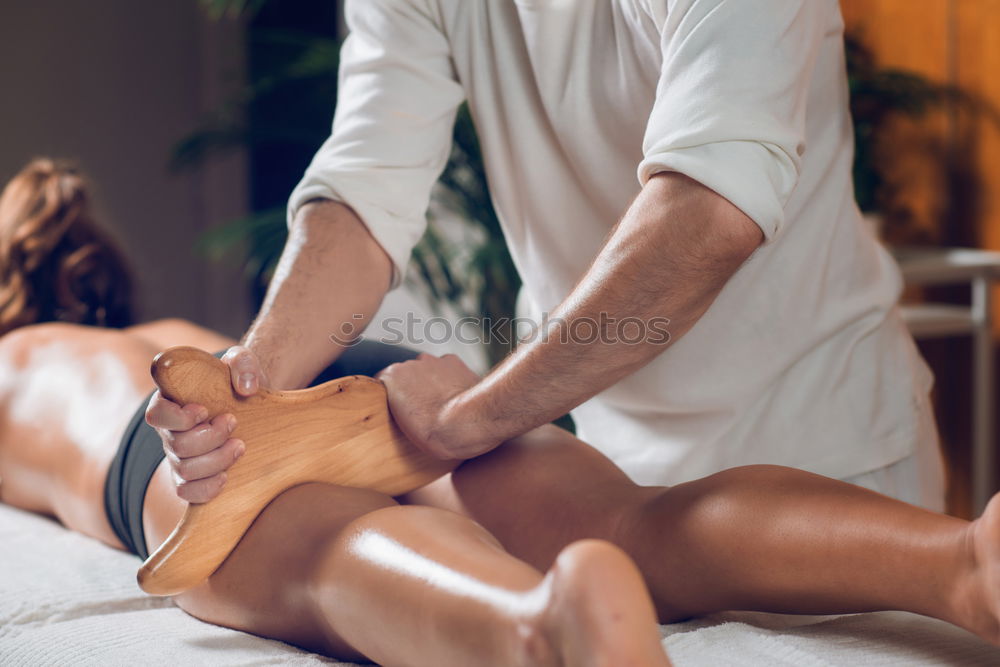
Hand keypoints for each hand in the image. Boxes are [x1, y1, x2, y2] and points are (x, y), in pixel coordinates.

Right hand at [144, 345, 264, 502]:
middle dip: (210, 437)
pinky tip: (226, 476)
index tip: (204, 410)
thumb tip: (246, 387)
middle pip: (176, 446)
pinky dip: (206, 489)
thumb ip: (242, 363)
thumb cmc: (238, 380)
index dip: (177, 418)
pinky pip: (187, 492)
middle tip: (234, 422)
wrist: (252, 403)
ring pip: (184, 470)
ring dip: (216, 461)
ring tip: (240, 445)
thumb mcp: (242, 362)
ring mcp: (179, 456)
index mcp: (172, 402)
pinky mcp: (192, 476)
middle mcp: (170, 431)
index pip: (156, 414)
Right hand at [377, 353, 494, 459]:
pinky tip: (454, 395)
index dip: (391, 397)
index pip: (383, 382)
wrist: (468, 422)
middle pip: (405, 375)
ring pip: (426, 370)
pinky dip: (448, 378)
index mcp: (391, 377)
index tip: (398, 410)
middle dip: (411, 389)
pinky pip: (445, 368)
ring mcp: (433, 361)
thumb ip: (399, 410)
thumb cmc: (437, 432)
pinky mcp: (453, 361)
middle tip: (421, 411)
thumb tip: (407, 412)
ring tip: (440, 404)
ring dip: (429, 382)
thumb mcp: (404, 429)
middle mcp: (410, 363)